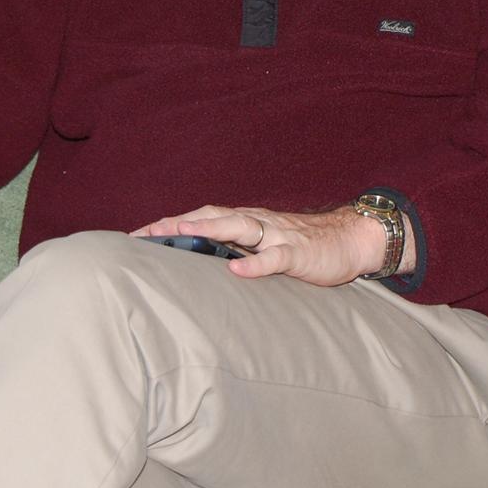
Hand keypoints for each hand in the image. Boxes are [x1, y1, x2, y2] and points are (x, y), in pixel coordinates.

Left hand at [131, 203, 406, 286]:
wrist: (352, 240)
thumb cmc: (303, 247)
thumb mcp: (264, 248)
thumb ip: (236, 252)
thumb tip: (198, 265)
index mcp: (245, 222)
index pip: (200, 218)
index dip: (168, 225)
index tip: (135, 237)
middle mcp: (256, 222)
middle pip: (209, 217)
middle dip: (175, 224)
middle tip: (143, 236)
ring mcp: (277, 235)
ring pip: (237, 227)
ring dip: (205, 229)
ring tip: (177, 235)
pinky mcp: (299, 253)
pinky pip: (275, 257)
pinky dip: (255, 263)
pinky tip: (237, 270)